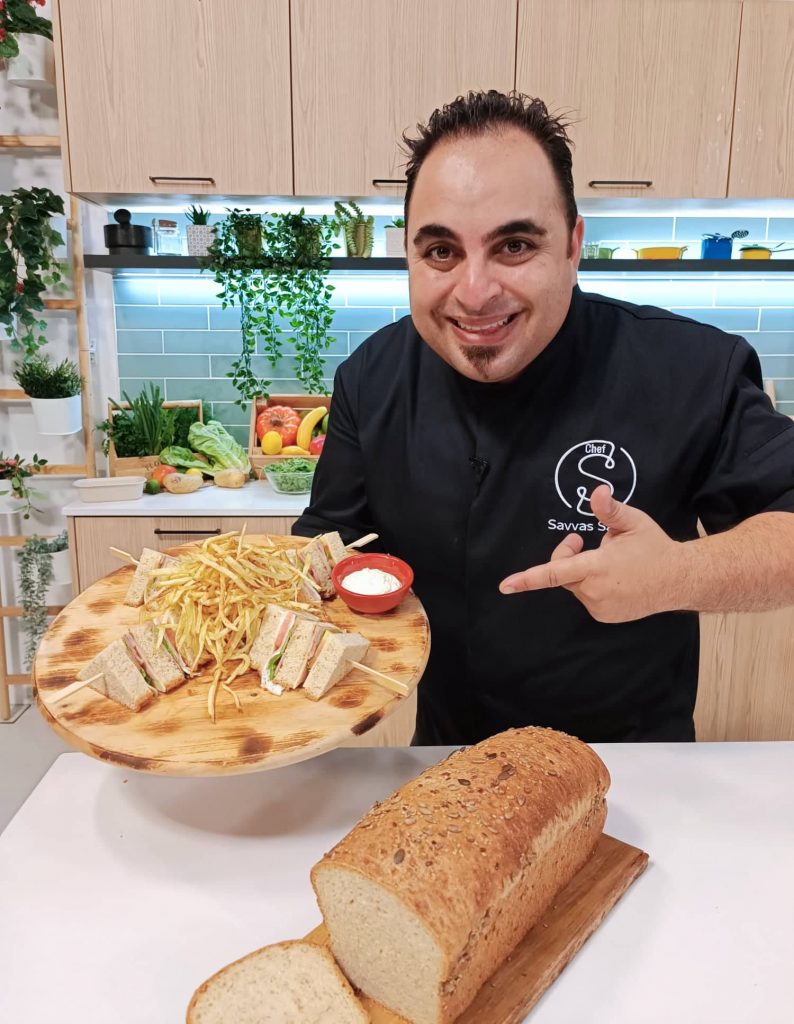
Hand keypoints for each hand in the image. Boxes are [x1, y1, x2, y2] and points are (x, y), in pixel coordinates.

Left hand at [498, 485, 684, 621]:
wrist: (679, 580)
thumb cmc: (654, 548)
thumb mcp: (632, 523)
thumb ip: (610, 509)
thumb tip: (596, 491)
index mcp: (597, 567)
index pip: (554, 573)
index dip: (527, 579)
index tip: (505, 586)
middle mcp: (595, 591)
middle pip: (563, 575)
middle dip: (567, 557)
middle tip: (582, 541)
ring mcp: (600, 607)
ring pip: (575, 587)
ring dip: (582, 573)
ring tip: (610, 563)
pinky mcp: (605, 616)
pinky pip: (588, 598)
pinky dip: (593, 587)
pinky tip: (615, 580)